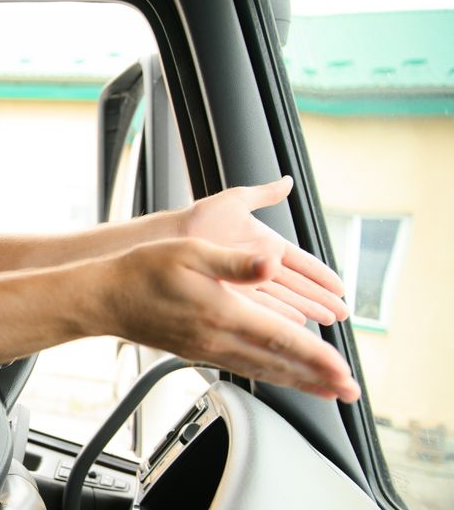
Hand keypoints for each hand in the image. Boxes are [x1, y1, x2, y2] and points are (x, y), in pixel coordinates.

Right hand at [105, 238, 360, 402]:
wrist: (105, 298)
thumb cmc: (143, 270)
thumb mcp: (191, 252)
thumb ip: (235, 261)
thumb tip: (271, 262)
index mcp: (223, 313)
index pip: (282, 340)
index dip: (317, 358)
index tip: (343, 371)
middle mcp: (217, 339)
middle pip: (279, 365)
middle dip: (319, 380)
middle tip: (350, 392)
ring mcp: (207, 349)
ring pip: (263, 371)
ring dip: (299, 382)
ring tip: (326, 391)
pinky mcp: (198, 351)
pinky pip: (244, 368)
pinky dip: (271, 375)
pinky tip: (280, 375)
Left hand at [181, 176, 347, 325]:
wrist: (167, 241)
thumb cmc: (197, 219)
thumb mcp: (234, 201)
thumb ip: (263, 194)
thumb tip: (287, 181)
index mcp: (264, 244)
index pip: (301, 263)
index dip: (320, 275)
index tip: (340, 287)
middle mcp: (257, 266)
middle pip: (296, 286)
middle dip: (320, 299)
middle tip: (343, 313)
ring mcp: (245, 283)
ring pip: (282, 300)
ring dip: (305, 311)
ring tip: (326, 322)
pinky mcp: (230, 296)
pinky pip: (260, 309)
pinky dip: (277, 318)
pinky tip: (293, 328)